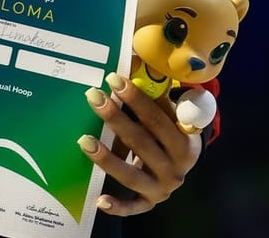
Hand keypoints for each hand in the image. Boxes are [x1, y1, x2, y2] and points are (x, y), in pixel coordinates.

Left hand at [79, 72, 202, 216]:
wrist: (183, 165)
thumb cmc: (172, 132)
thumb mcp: (174, 115)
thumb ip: (160, 96)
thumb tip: (136, 62)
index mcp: (185, 142)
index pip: (158, 118)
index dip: (136, 99)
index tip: (113, 80)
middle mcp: (176, 168)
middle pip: (141, 142)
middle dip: (115, 118)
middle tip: (93, 97)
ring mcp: (162, 188)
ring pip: (131, 174)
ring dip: (106, 158)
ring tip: (83, 140)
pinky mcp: (149, 203)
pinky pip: (132, 207)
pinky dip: (117, 206)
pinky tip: (98, 199)